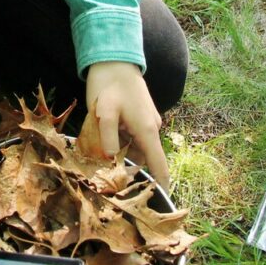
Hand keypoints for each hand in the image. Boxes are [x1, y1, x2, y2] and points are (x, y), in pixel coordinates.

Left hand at [84, 61, 168, 186]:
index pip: (160, 166)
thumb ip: (108, 137)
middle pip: (145, 160)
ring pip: (136, 150)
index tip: (162, 204)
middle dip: (131, 173)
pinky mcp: (138, 118)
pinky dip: (121, 145)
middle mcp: (150, 129)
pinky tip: (105, 143)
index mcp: (147, 131)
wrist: (114, 61)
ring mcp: (146, 123)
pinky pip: (132, 139)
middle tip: (111, 184)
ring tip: (103, 162)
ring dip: (123, 158)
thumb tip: (112, 159)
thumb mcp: (104, 112)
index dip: (162, 186)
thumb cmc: (109, 85)